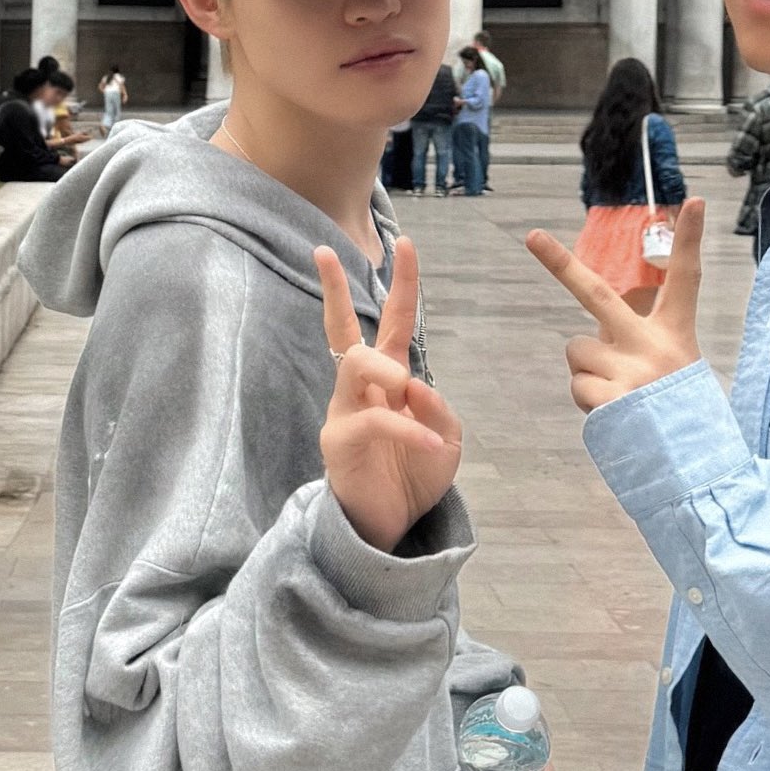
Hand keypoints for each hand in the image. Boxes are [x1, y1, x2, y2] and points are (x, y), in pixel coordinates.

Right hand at [315, 241, 464, 552]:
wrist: (390, 526)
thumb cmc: (413, 475)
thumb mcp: (445, 438)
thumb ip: (437, 407)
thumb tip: (414, 385)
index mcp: (388, 379)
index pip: (391, 321)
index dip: (401, 283)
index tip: (403, 244)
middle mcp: (360, 387)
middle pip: (344, 328)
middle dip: (336, 289)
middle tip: (323, 251)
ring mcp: (344, 411)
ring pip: (355, 363)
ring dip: (386, 369)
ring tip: (404, 386)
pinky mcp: (340, 441)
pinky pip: (376, 420)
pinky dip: (409, 431)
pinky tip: (430, 446)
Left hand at [526, 200, 705, 411]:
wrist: (694, 464)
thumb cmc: (677, 408)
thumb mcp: (671, 364)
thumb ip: (632, 341)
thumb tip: (587, 338)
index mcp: (675, 332)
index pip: (687, 278)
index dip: (691, 238)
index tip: (694, 201)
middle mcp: (651, 345)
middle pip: (597, 294)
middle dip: (560, 263)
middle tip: (531, 236)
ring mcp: (629, 372)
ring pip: (577, 352)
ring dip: (588, 371)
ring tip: (620, 394)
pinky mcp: (610, 400)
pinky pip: (577, 385)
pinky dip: (589, 400)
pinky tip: (616, 416)